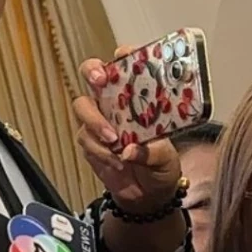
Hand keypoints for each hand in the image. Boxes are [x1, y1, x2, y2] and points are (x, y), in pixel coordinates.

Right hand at [75, 51, 183, 212]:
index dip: (124, 56)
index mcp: (140, 98)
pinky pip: (85, 138)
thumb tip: (132, 149)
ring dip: (96, 122)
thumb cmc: (162, 168)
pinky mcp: (89, 141)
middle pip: (94, 76)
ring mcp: (100, 121)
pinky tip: (116, 160)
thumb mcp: (167, 158)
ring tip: (114, 140)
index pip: (128, 67)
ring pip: (84, 107)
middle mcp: (116, 104)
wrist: (147, 196)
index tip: (124, 55)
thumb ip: (153, 151)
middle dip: (93, 73)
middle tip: (99, 81)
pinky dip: (99, 150)